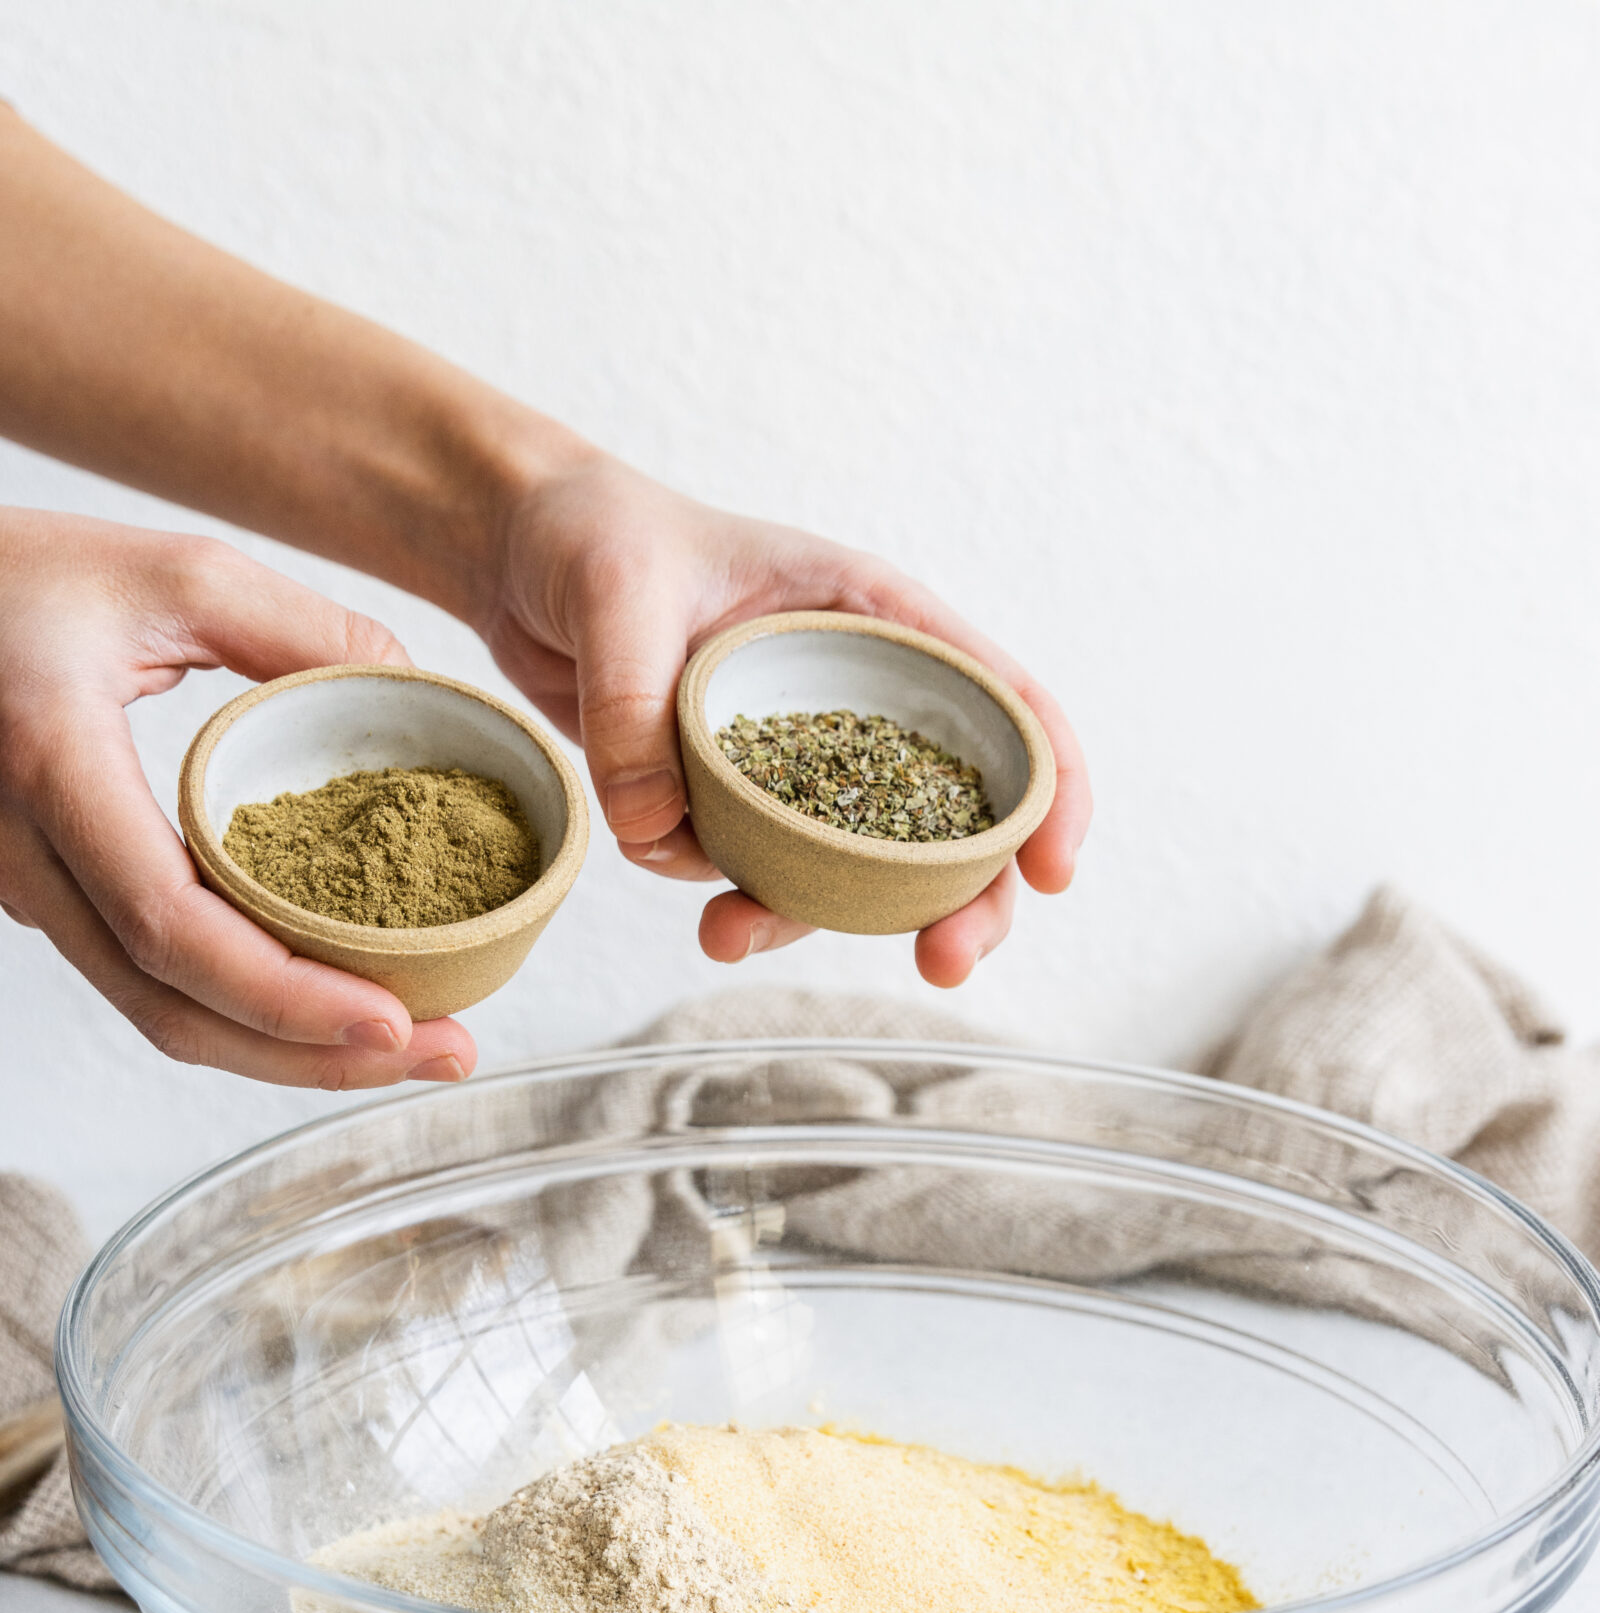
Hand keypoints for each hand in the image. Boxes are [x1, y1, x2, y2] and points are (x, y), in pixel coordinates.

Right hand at [0, 509, 474, 1085]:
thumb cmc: (17, 577)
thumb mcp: (170, 571)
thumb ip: (298, 629)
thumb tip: (416, 689)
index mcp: (54, 767)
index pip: (172, 927)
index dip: (287, 996)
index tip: (394, 1020)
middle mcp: (22, 854)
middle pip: (172, 1007)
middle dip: (314, 1055)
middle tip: (442, 1052)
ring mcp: (22, 890)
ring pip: (156, 1013)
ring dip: (285, 1051)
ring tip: (409, 1045)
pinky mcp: (43, 901)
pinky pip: (144, 981)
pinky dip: (242, 1012)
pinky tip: (330, 1004)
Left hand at [478, 455, 1092, 987]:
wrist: (521, 557)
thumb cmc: (593, 533)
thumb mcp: (617, 591)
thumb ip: (636, 702)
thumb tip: (659, 828)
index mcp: (873, 620)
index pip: (1001, 703)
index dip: (1050, 787)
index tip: (1053, 871)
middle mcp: (853, 695)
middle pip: (950, 816)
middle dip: (962, 901)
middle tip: (944, 964)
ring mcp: (797, 758)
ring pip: (852, 868)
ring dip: (812, 919)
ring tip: (730, 937)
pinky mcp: (736, 801)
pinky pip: (759, 873)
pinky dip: (732, 898)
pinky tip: (680, 878)